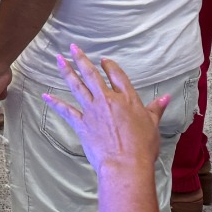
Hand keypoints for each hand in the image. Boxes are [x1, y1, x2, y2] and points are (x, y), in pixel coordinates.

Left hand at [42, 48, 167, 175]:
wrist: (126, 164)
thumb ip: (156, 109)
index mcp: (127, 99)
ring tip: (58, 59)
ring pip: (77, 86)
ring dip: (66, 72)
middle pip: (92, 75)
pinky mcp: (81, 123)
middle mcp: (108, 100)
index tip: (103, 60)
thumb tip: (166, 97)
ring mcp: (92, 110)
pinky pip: (65, 110)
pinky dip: (54, 102)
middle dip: (81, 59)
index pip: (117, 76)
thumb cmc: (143, 147)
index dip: (109, 66)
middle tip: (72, 47)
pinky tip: (46, 95)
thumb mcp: (153, 125)